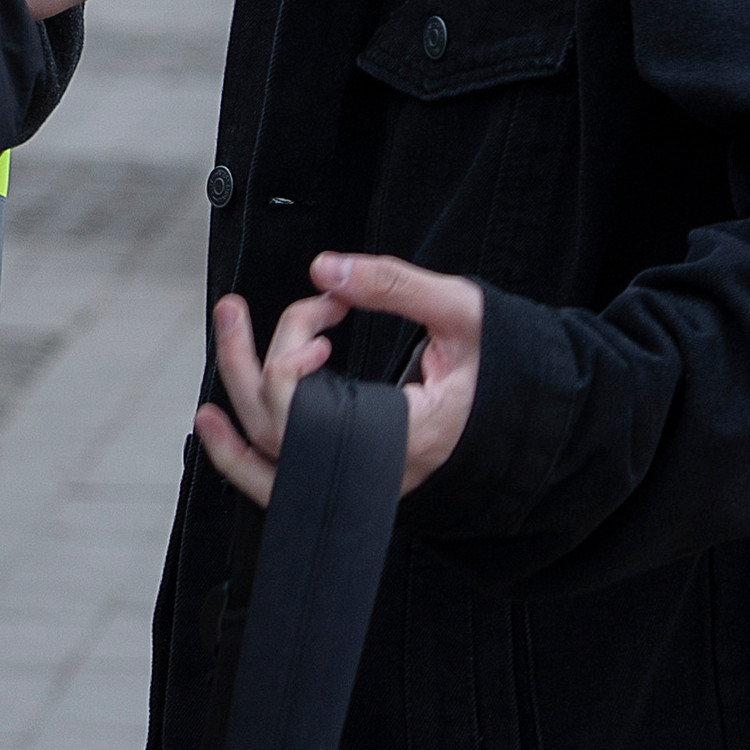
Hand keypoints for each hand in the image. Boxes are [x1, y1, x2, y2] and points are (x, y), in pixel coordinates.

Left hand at [193, 253, 481, 505]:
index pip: (312, 417)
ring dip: (238, 394)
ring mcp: (364, 481)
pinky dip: (245, 454)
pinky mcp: (356, 475)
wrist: (530, 418)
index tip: (326, 309)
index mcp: (406, 436)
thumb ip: (396, 286)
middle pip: (278, 433)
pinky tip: (219, 423)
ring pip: (273, 459)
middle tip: (234, 308)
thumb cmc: (506, 368)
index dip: (291, 365)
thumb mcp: (463, 313)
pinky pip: (286, 480)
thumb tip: (325, 268)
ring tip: (224, 340)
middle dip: (246, 363)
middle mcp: (377, 471)